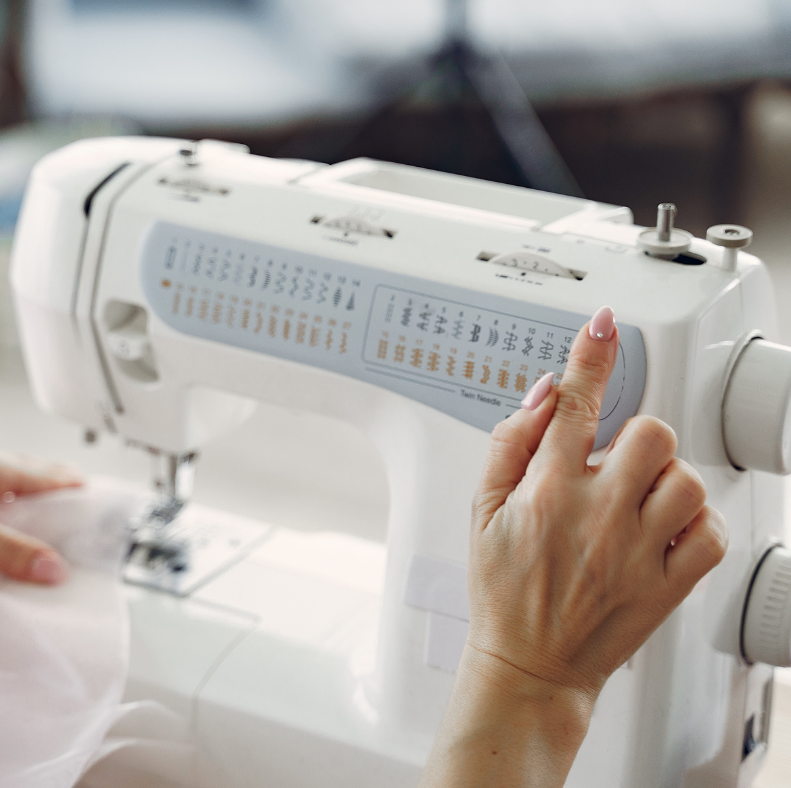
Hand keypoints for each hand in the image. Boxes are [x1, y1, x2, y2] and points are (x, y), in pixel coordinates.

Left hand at [0, 445, 82, 583]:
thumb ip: (8, 549)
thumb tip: (54, 568)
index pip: (53, 475)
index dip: (78, 489)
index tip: (99, 506)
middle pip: (33, 479)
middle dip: (56, 498)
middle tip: (75, 522)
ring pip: (7, 489)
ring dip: (25, 508)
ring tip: (39, 533)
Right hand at [420, 306, 727, 786]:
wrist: (529, 665)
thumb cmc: (503, 592)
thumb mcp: (480, 512)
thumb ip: (509, 444)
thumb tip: (544, 397)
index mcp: (547, 492)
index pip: (575, 405)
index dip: (590, 356)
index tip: (603, 326)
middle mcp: (597, 516)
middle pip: (650, 433)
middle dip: (634, 438)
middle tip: (614, 466)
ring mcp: (638, 552)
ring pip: (685, 479)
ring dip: (664, 481)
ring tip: (635, 504)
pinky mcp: (669, 585)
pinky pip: (711, 531)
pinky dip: (695, 523)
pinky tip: (662, 531)